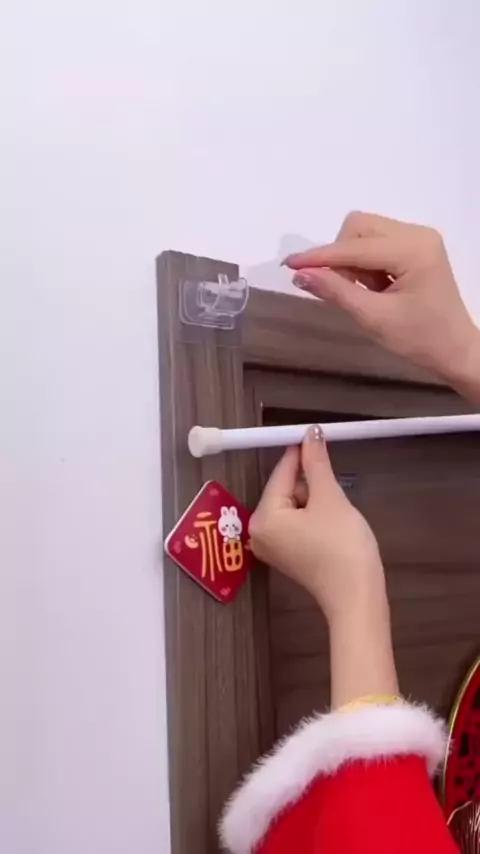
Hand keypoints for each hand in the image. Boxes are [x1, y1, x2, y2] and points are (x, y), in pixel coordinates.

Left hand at [249, 425, 385, 626]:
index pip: (281, 473)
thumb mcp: (329, 498)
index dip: (301, 453)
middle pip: (284, 489)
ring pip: (292, 505)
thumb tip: (311, 433)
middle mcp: (259, 532)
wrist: (357, 597)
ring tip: (337, 507)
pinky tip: (332, 519)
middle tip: (333, 480)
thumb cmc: (342, 546)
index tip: (317, 434)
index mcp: (263, 517)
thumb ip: (317, 464)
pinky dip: (313, 514)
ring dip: (314, 498)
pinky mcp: (288, 555)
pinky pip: (296, 522)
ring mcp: (272, 546)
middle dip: (309, 481)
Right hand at [284, 212, 479, 391]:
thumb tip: (300, 274)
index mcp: (414, 250)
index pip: (355, 247)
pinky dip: (364, 263)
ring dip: (352, 260)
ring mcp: (418, 238)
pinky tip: (374, 287)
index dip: (320, 257)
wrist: (455, 351)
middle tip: (343, 289)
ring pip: (364, 233)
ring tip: (365, 291)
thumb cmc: (420, 340)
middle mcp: (417, 234)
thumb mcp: (374, 319)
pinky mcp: (415, 247)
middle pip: (359, 227)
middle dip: (340, 256)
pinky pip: (375, 243)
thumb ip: (336, 292)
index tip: (289, 265)